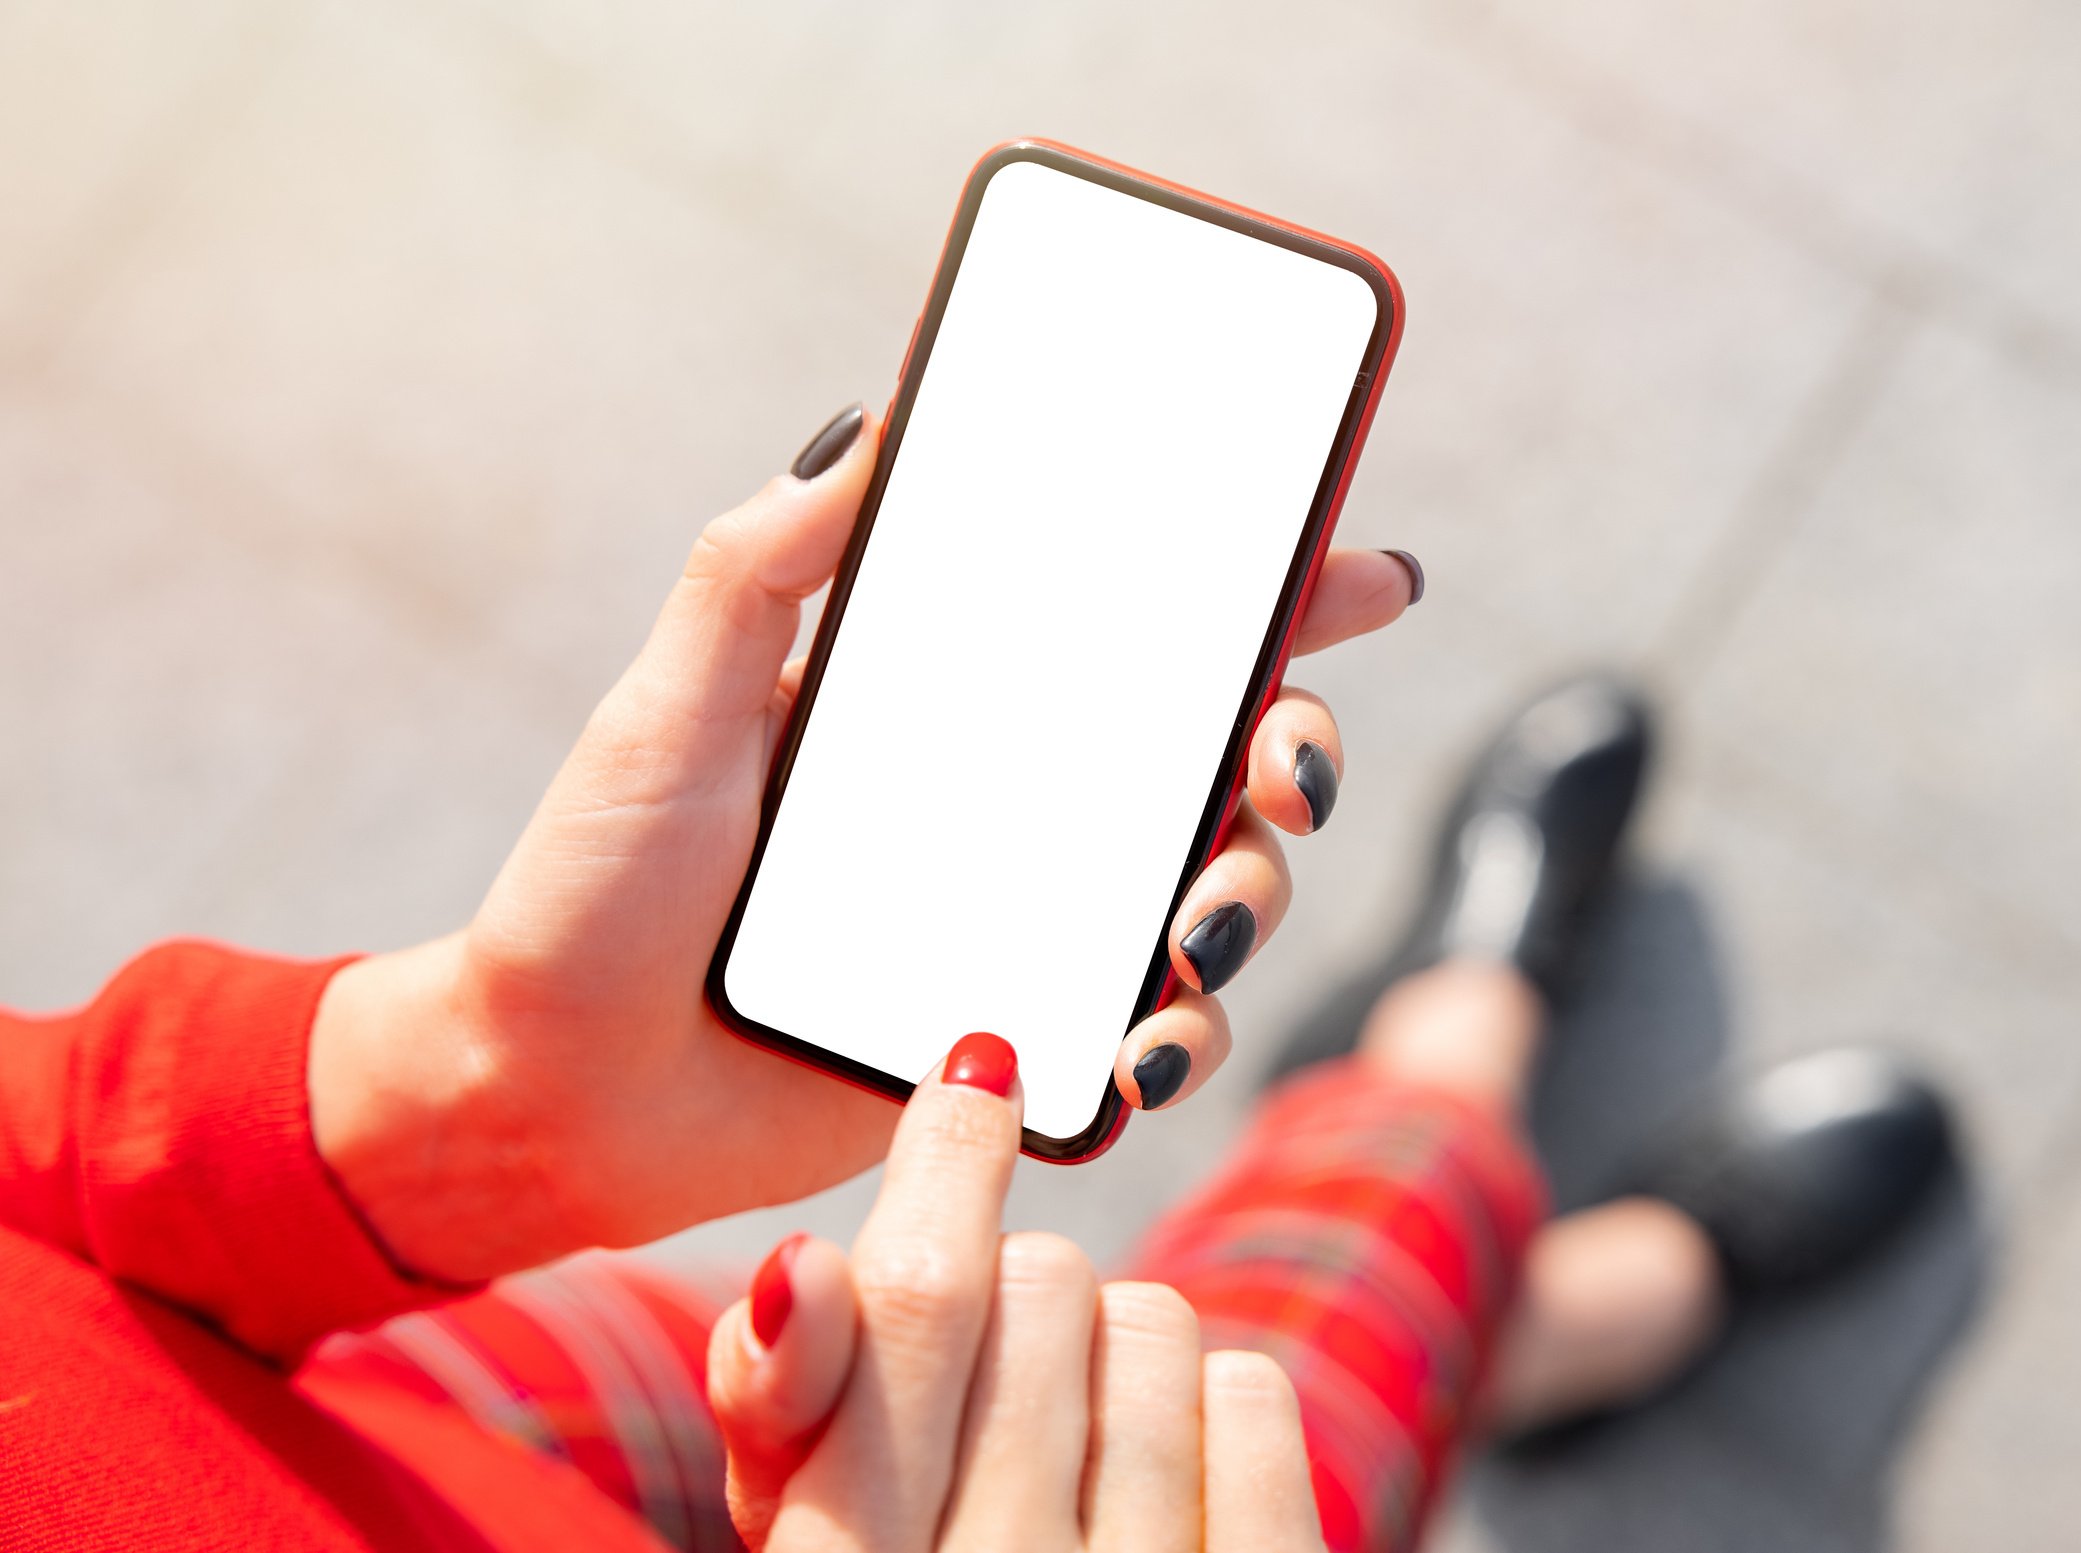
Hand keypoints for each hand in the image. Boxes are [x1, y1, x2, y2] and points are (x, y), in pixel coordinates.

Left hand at [311, 403, 1417, 1280]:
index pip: (1130, 634)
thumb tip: (872, 424)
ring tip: (1191, 937)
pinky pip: (1147, 1034)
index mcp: (951, 711)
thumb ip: (757, 569)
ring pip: (1212, 897)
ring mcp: (1022, 929)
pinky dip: (1178, 1039)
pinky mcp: (1012, 1046)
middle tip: (1283, 771)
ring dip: (1247, 903)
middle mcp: (1013, 812)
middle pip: (1218, 764)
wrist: (546, 1093)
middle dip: (1295, 752)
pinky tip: (1145, 1051)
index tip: (1356, 569)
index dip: (1264, 602)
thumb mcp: (668, 708)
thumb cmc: (591, 892)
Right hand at [707, 1035, 1327, 1551]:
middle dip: (1010, 1299)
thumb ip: (787, 1413)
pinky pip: (1254, 1393)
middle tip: (993, 1388)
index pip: (911, 1304)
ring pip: (1151, 1320)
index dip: (946, 1159)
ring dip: (1107, 1356)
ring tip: (1070, 1461)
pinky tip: (1164, 1484)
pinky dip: (1212, 1408)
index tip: (980, 1067)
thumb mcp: (813, 1544)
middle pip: (1040, 1284)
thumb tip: (799, 1265)